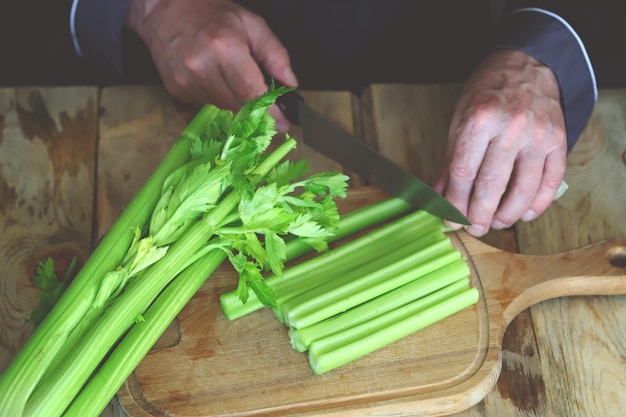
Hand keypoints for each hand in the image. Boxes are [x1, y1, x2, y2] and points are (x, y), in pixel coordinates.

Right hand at [125, 0, 297, 131]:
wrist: (165, 9)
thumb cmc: (211, 14)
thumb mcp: (252, 24)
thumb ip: (275, 54)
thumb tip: (291, 83)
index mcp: (226, 49)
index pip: (252, 93)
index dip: (271, 113)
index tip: (284, 125)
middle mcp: (203, 67)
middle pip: (239, 106)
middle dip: (255, 110)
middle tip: (266, 106)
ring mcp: (187, 81)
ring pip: (223, 108)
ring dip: (234, 102)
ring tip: (233, 79)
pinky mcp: (176, 89)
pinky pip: (206, 105)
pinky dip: (216, 98)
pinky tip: (214, 79)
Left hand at [434, 49, 566, 236]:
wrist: (526, 63)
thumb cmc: (487, 91)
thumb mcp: (459, 119)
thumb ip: (450, 159)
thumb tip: (439, 195)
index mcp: (479, 121)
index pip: (463, 173)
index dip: (454, 202)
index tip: (449, 218)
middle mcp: (510, 128)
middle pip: (491, 185)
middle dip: (478, 215)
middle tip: (473, 229)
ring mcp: (537, 136)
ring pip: (523, 189)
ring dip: (508, 215)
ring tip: (496, 223)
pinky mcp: (558, 140)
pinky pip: (550, 181)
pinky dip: (538, 203)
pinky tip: (526, 214)